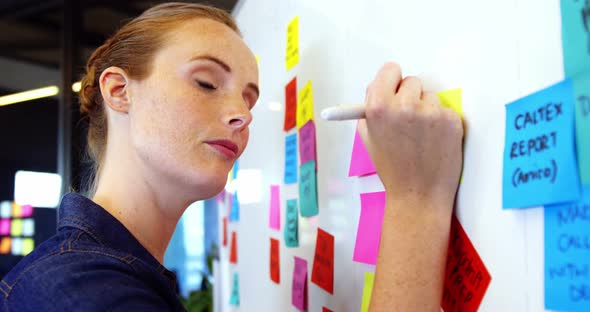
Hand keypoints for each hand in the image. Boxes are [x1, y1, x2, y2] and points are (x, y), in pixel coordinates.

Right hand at [358, 62, 463, 210]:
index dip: (391, 82)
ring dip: (426, 110)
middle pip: (411, 81)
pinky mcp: (451, 120)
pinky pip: (444, 110)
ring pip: (430, 96)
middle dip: (409, 97)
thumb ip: (370, 108)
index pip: (389, 70)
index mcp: (378, 107)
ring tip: (421, 136)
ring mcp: (430, 112)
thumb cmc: (392, 167)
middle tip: (408, 121)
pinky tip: (434, 141)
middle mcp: (404, 105)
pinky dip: (441, 123)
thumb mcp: (368, 137)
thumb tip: (378, 86)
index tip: (394, 91)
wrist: (418, 194)